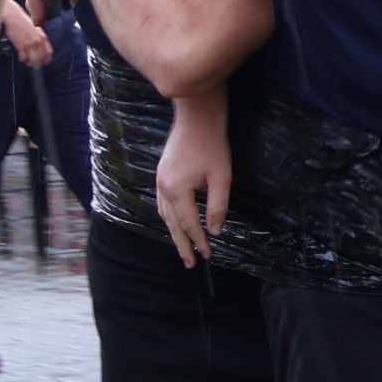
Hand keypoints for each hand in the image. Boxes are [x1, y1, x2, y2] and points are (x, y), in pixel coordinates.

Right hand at [3, 7, 52, 68]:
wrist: (14, 17)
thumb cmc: (23, 22)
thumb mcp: (35, 30)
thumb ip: (39, 38)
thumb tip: (40, 49)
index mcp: (42, 37)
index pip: (48, 52)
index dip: (47, 59)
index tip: (45, 62)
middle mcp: (38, 41)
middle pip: (41, 58)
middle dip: (38, 63)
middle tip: (35, 65)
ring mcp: (30, 44)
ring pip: (33, 59)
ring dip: (30, 63)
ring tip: (27, 62)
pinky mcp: (21, 45)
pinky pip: (23, 57)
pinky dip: (22, 59)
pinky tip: (21, 58)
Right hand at [156, 93, 231, 266]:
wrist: (197, 118)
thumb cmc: (212, 145)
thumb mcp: (221, 178)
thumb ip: (217, 206)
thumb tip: (214, 231)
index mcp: (177, 189)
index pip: (189, 224)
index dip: (199, 241)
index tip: (208, 256)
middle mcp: (163, 187)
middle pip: (172, 224)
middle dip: (182, 245)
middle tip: (190, 264)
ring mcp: (159, 180)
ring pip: (164, 214)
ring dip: (174, 232)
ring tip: (183, 247)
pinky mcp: (161, 174)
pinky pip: (161, 203)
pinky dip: (168, 217)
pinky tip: (174, 223)